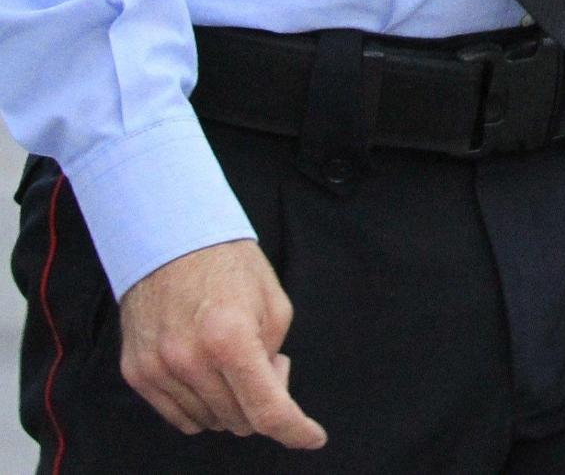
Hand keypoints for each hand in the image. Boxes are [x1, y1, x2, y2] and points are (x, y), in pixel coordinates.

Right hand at [118, 240, 324, 448]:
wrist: (170, 244)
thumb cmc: (230, 268)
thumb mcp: (274, 304)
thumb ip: (276, 357)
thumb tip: (269, 397)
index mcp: (231, 338)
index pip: (267, 409)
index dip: (294, 430)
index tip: (312, 437)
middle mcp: (189, 360)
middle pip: (238, 420)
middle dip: (262, 402)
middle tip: (266, 364)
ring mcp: (158, 369)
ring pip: (208, 422)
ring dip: (230, 404)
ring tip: (233, 361)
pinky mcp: (137, 374)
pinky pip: (177, 416)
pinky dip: (201, 406)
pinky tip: (209, 373)